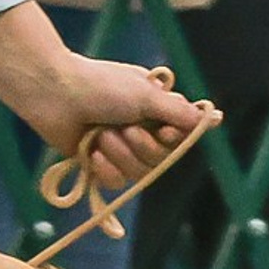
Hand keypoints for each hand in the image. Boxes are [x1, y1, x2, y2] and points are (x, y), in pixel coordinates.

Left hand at [0, 2, 211, 194]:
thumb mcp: (146, 95)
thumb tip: (214, 118)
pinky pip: (115, 182)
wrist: (54, 93)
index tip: (165, 132)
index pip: (180, 136)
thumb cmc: (100, 86)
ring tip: (102, 135)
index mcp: (154, 109)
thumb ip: (178, 112)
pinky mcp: (97, 163)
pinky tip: (93, 153)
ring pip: (138, 173)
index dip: (174, 140)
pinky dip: (106, 168)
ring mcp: (118, 147)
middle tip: (125, 128)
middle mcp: (139, 128)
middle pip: (161, 159)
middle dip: (142, 147)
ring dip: (120, 155)